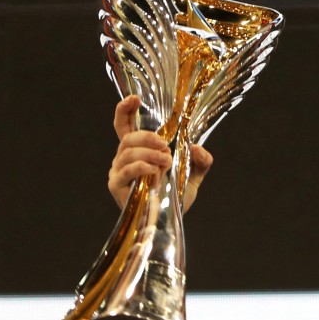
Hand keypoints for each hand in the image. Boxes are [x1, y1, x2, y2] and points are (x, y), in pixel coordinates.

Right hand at [107, 95, 213, 211]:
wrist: (171, 220)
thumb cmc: (176, 195)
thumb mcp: (194, 173)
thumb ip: (201, 159)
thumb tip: (195, 147)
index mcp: (138, 150)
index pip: (125, 124)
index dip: (125, 109)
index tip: (135, 98)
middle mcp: (124, 158)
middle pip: (127, 137)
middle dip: (147, 137)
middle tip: (165, 146)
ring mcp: (118, 172)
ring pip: (127, 152)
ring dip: (149, 153)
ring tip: (166, 161)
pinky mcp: (117, 186)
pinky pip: (125, 171)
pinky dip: (141, 167)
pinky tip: (155, 171)